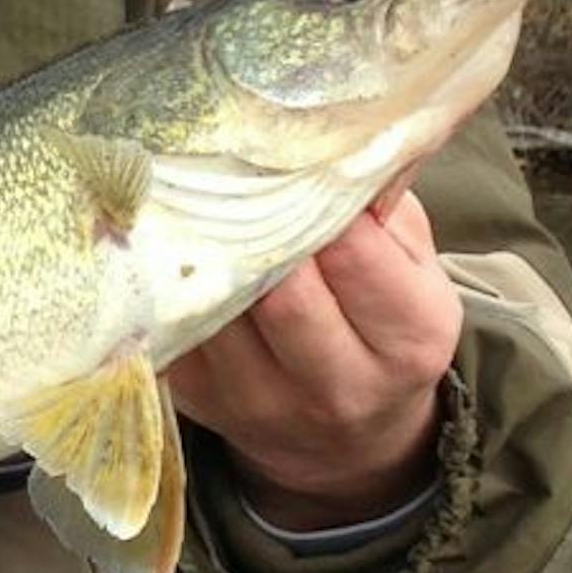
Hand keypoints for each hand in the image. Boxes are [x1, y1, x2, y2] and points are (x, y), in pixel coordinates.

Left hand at [166, 189, 460, 530]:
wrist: (346, 440)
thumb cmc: (376, 319)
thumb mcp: (408, 262)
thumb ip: (380, 202)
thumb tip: (332, 131)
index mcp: (408, 339)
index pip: (356, 257)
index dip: (318, 199)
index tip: (293, 156)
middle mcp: (340, 383)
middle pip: (280, 292)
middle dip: (253, 223)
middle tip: (230, 169)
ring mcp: (261, 400)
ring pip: (216, 309)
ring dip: (200, 249)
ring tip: (191, 196)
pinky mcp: (199, 401)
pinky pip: (170, 328)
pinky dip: (164, 281)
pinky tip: (163, 243)